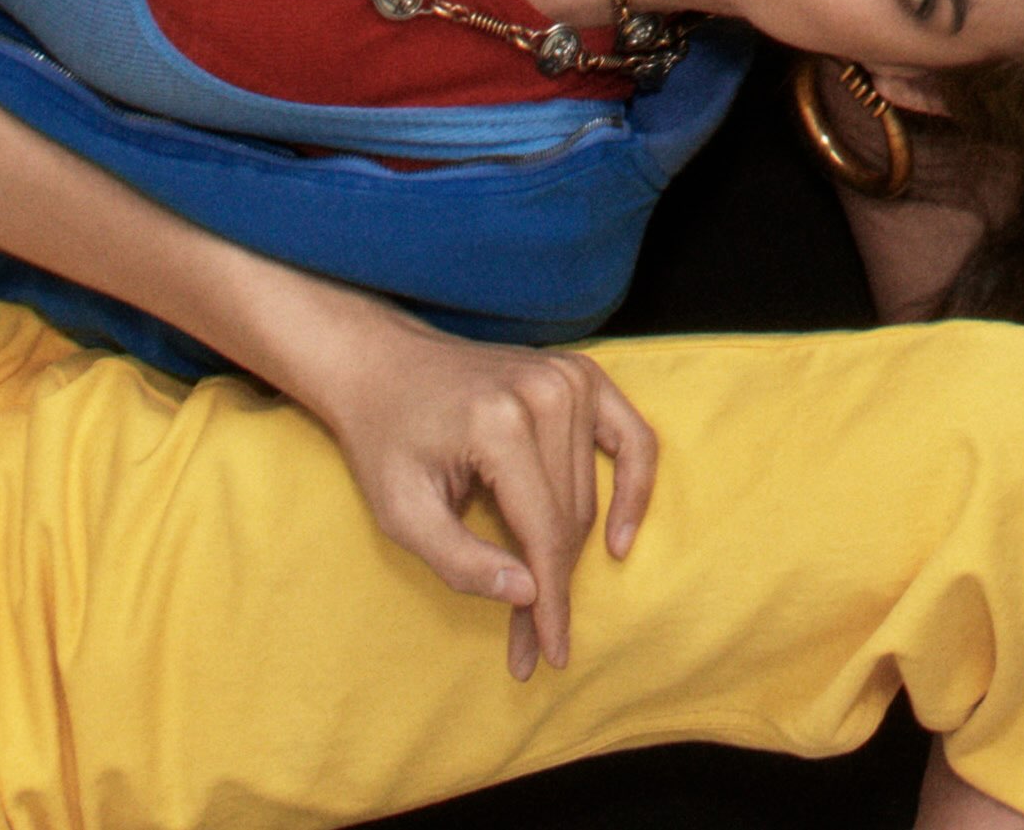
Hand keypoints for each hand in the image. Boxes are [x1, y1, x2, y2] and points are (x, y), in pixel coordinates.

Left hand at [290, 297, 657, 676]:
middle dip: (552, 588)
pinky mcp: (583, 374)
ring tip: (544, 606)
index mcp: (500, 424)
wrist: (386, 367)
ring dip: (573, 556)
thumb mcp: (401, 514)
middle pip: (570, 517)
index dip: (549, 603)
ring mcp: (570, 377)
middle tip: (528, 647)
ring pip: (592, 494)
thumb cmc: (386, 443)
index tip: (547, 656)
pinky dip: (637, 488)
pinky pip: (634, 437)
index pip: (543, 530)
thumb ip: (460, 561)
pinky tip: (621, 537)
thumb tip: (527, 595)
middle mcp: (546, 393)